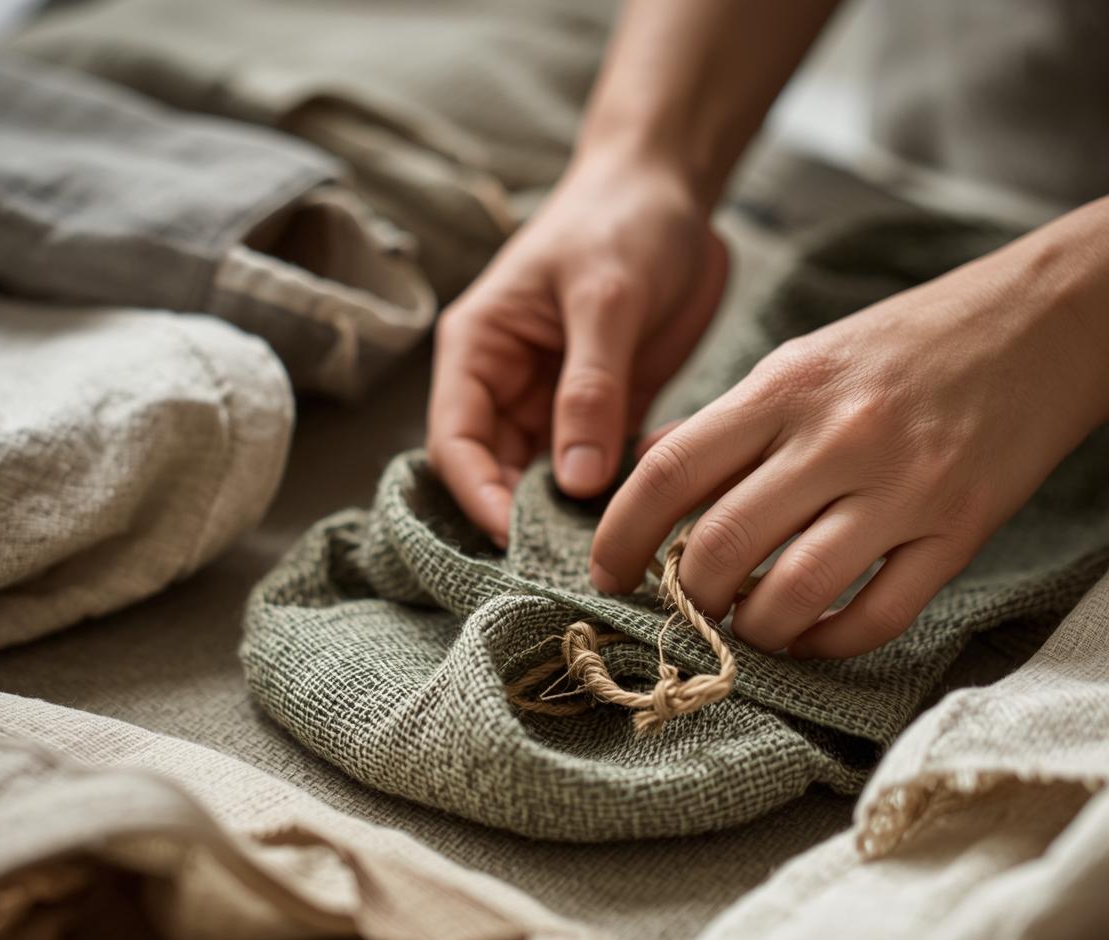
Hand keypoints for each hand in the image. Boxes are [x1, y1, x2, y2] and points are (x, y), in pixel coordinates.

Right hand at [426, 153, 727, 546]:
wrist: (672, 188)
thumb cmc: (623, 219)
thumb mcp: (607, 297)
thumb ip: (589, 387)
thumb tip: (574, 482)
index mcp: (478, 350)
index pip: (455, 440)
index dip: (476, 494)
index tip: (513, 537)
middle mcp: (506, 386)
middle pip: (494, 472)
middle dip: (523, 517)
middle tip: (564, 561)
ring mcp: (554, 404)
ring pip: (545, 481)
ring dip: (568, 516)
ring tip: (602, 551)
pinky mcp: (602, 413)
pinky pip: (596, 470)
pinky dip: (611, 496)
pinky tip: (638, 517)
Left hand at [590, 207, 1108, 657]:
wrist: (1045, 321)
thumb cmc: (905, 345)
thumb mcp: (802, 360)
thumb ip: (727, 425)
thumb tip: (650, 477)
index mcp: (785, 386)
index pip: (670, 471)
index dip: (621, 534)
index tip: (607, 573)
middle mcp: (838, 437)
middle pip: (721, 545)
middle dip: (688, 593)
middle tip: (688, 600)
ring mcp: (902, 488)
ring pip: (792, 595)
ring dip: (754, 629)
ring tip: (750, 621)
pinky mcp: (958, 532)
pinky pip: (876, 618)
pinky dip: (828, 644)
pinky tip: (812, 636)